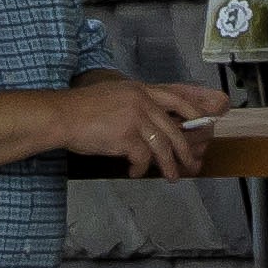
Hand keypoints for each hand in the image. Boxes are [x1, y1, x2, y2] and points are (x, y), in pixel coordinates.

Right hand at [65, 72, 222, 178]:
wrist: (62, 116)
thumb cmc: (81, 110)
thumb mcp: (113, 96)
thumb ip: (134, 104)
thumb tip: (150, 125)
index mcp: (140, 89)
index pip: (176, 98)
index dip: (194, 113)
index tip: (206, 125)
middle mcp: (142, 101)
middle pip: (173, 129)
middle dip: (185, 151)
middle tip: (192, 165)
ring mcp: (135, 118)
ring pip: (163, 146)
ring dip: (169, 165)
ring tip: (172, 178)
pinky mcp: (126, 137)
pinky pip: (143, 158)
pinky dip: (140, 169)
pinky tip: (134, 173)